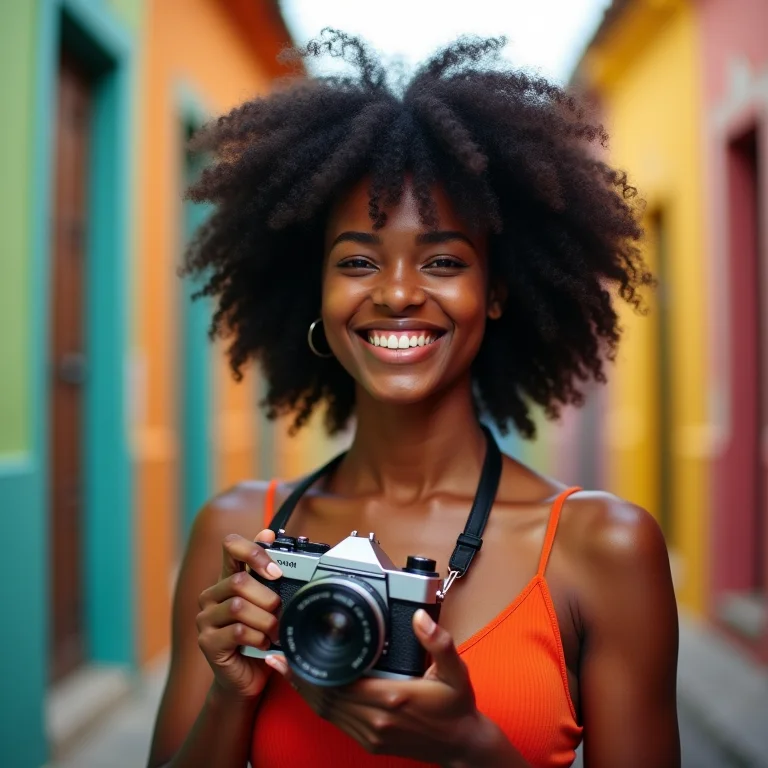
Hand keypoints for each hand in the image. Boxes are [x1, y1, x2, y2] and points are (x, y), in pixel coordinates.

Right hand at [196, 530, 282, 700]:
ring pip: (238, 607)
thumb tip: (269, 533)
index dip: (254, 551)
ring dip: (265, 620)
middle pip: (238, 581)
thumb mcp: (268, 602)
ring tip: (273, 631)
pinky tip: (264, 643)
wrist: (248, 677)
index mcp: (227, 579)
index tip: (275, 571)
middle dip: (267, 598)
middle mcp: (211, 595)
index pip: (231, 546)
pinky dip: (258, 637)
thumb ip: (268, 572)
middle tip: (279, 612)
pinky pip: (238, 632)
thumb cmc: (261, 635)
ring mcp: (206, 619)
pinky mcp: (207, 642)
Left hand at [265, 610, 515, 764]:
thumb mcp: (456, 672)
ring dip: (303, 691)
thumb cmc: (456, 707)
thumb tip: (421, 616)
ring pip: (326, 712)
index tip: (293, 651)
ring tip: (285, 669)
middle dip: (298, 677)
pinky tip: (309, 690)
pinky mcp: (370, 742)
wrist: (462, 745)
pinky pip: (336, 722)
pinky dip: (318, 704)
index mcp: (393, 697)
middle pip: (325, 697)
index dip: (312, 669)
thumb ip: (439, 642)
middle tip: (278, 655)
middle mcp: (377, 719)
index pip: (340, 682)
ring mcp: (372, 734)